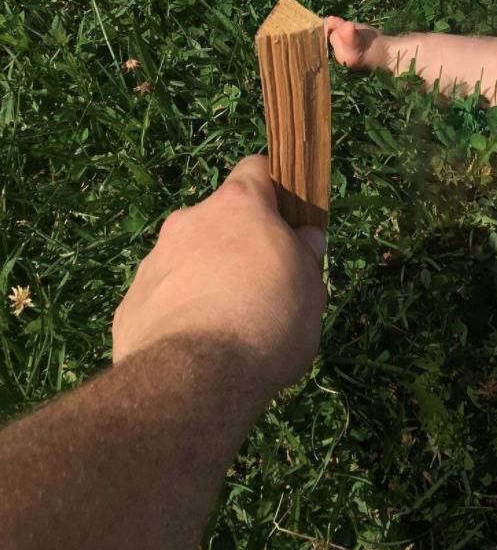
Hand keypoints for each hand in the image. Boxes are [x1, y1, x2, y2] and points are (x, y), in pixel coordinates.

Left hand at [112, 155, 326, 404]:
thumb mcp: (311, 287)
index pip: (256, 170)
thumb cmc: (268, 320)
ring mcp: (154, 260)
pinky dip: (178, 313)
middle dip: (237, 244)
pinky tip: (196, 349)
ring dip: (205, 279)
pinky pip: (162, 297)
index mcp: (238, 204)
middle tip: (261, 287)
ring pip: (187, 258)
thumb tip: (306, 239)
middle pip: (219, 219)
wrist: (194, 379)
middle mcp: (190, 220)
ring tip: (227, 328)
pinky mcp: (130, 303)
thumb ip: (306, 256)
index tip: (286, 224)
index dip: (273, 194)